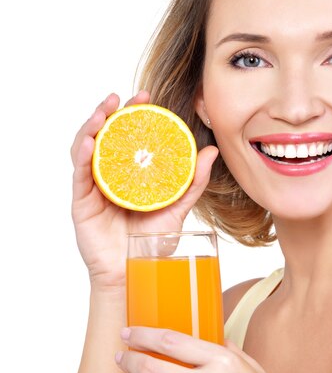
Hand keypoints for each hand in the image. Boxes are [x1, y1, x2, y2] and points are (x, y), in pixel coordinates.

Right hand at [71, 92, 217, 289]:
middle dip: (112, 113)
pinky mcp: (82, 202)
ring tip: (104, 110)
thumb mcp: (177, 207)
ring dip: (92, 126)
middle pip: (107, 137)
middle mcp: (111, 176)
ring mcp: (95, 188)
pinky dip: (82, 155)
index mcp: (131, 174)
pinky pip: (80, 174)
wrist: (136, 274)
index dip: (135, 116)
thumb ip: (192, 181)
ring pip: (87, 149)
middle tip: (124, 98)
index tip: (147, 98)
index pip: (130, 138)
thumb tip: (211, 151)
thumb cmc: (153, 243)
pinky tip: (89, 141)